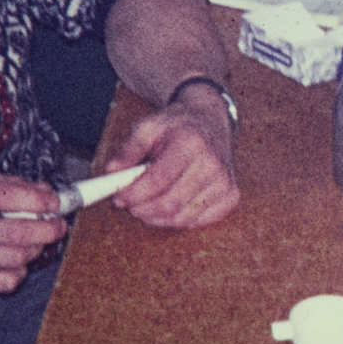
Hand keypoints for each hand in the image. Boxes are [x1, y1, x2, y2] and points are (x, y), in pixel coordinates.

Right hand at [0, 171, 67, 293]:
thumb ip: (6, 184)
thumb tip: (46, 191)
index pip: (12, 197)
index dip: (43, 200)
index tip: (56, 202)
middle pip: (21, 232)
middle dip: (50, 228)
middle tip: (57, 226)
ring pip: (18, 258)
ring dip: (35, 250)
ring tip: (32, 242)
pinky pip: (5, 282)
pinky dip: (18, 272)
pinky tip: (12, 262)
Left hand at [106, 85, 240, 229]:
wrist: (210, 121)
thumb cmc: (177, 126)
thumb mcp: (147, 127)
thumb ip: (127, 150)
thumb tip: (111, 173)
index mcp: (190, 143)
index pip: (158, 181)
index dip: (133, 194)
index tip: (118, 198)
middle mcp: (212, 164)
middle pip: (169, 204)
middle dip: (141, 210)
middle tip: (129, 205)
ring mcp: (224, 182)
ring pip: (182, 218)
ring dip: (156, 218)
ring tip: (145, 205)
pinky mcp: (231, 195)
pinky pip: (199, 222)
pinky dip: (178, 220)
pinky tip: (169, 207)